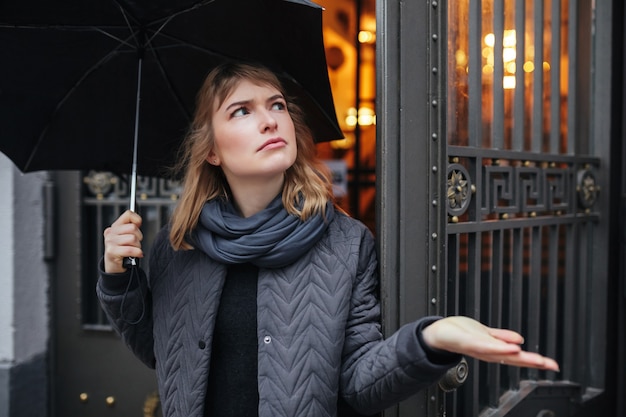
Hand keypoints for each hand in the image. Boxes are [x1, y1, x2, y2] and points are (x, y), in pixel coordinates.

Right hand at [103, 210, 143, 273]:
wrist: (114, 267)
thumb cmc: (122, 251)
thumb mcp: (126, 237)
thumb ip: (131, 228)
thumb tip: (138, 221)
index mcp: (115, 227)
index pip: (128, 214)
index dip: (137, 220)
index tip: (138, 226)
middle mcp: (111, 233)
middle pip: (132, 227)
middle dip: (139, 236)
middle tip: (136, 243)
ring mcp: (110, 242)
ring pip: (132, 238)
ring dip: (138, 246)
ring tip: (135, 249)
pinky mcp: (111, 251)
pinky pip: (130, 249)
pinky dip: (137, 253)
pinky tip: (138, 254)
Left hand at [421, 316, 559, 370]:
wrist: (438, 334)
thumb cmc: (460, 333)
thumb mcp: (485, 334)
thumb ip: (502, 337)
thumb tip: (520, 339)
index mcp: (494, 350)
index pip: (518, 357)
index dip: (537, 361)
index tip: (554, 365)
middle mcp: (488, 352)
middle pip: (513, 359)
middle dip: (532, 361)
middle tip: (551, 364)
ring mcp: (478, 348)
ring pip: (500, 354)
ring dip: (517, 356)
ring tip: (534, 357)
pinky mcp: (468, 341)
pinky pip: (484, 345)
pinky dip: (498, 347)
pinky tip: (510, 348)